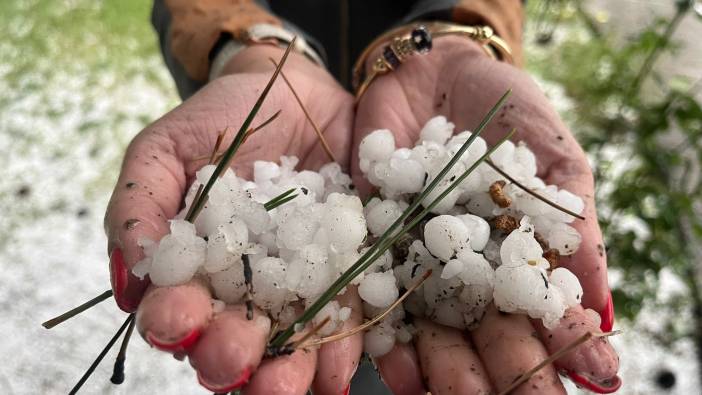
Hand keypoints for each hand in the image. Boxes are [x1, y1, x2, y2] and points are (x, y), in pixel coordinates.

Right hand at [104, 45, 360, 393]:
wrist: (296, 93)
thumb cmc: (223, 118)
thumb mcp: (168, 148)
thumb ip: (140, 203)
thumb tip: (130, 281)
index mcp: (195, 269)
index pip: (178, 311)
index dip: (173, 322)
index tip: (175, 320)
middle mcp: (245, 290)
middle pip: (233, 340)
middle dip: (229, 357)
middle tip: (232, 358)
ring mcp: (299, 285)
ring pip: (290, 345)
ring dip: (286, 374)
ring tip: (287, 387)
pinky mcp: (348, 271)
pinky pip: (346, 315)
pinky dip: (343, 346)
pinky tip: (338, 369)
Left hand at [352, 36, 619, 393]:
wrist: (434, 70)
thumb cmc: (507, 106)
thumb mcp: (554, 157)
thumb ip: (576, 227)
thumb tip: (604, 307)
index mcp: (517, 255)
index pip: (542, 311)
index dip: (564, 342)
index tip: (591, 375)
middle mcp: (467, 268)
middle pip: (485, 332)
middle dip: (500, 370)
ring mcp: (418, 258)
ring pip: (430, 324)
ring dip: (440, 365)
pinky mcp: (373, 240)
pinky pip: (375, 291)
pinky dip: (381, 327)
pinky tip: (394, 363)